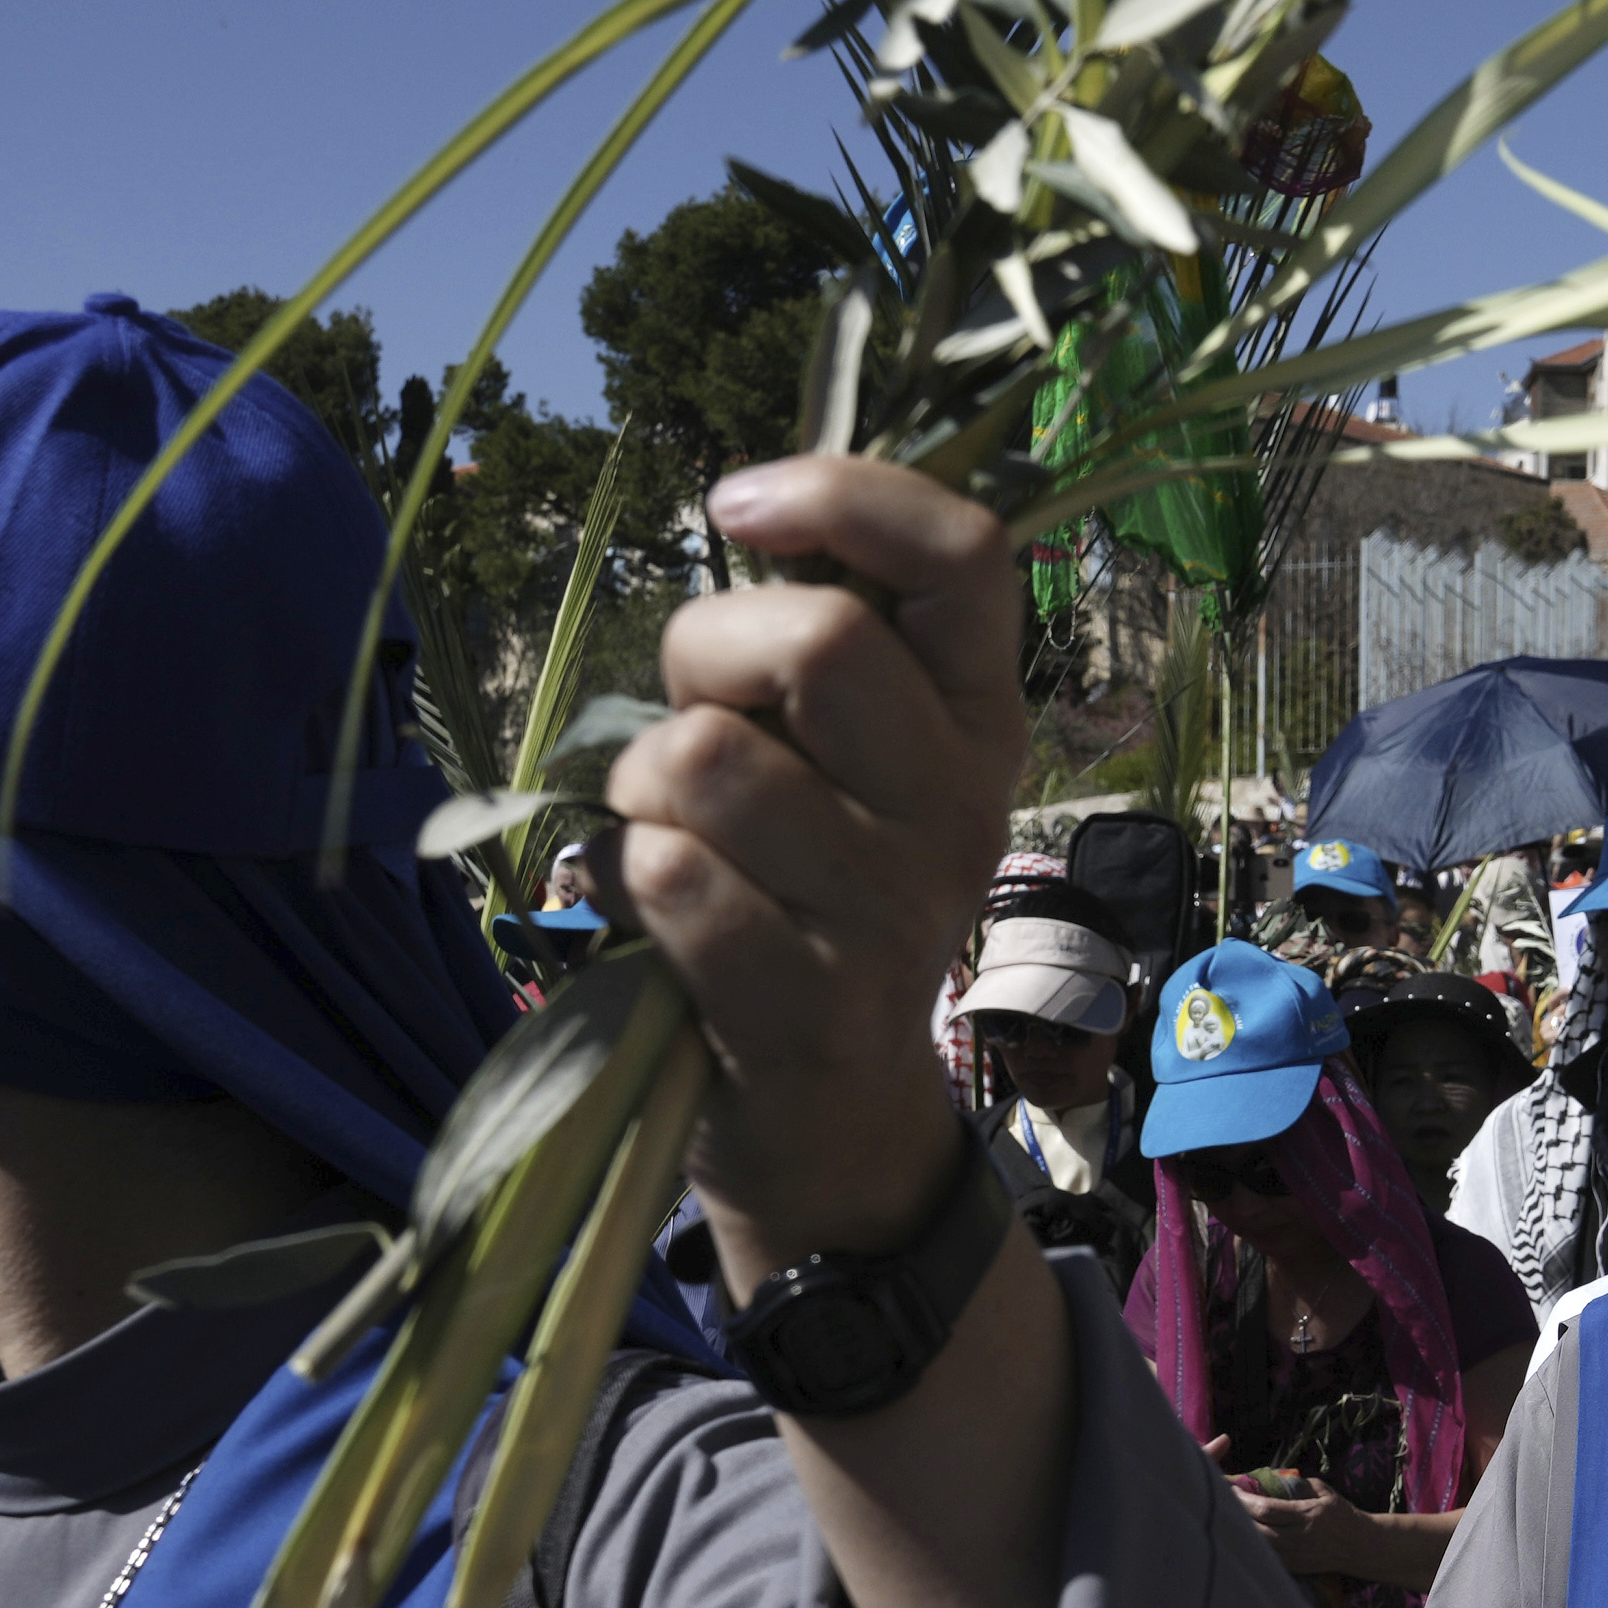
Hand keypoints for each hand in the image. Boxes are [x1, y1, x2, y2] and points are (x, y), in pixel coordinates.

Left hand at [607, 457, 1029, 1294]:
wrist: (829, 1112)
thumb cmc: (811, 890)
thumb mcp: (857, 762)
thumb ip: (822, 650)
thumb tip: (747, 513)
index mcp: (981, 720)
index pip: (967, 553)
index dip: (845, 495)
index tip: (738, 508)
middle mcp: (959, 806)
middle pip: (818, 640)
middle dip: (702, 652)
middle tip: (692, 715)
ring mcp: (892, 910)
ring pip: (706, 758)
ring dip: (644, 784)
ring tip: (676, 834)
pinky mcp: (807, 1001)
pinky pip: (663, 869)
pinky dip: (626, 876)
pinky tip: (666, 917)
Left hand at [1219, 1452, 1376, 1579]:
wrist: (1360, 1546)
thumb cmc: (1340, 1513)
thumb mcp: (1323, 1491)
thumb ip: (1297, 1485)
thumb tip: (1268, 1478)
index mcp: (1307, 1515)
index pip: (1267, 1509)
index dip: (1244, 1500)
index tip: (1230, 1489)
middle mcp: (1299, 1538)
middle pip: (1258, 1531)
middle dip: (1236, 1517)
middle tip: (1220, 1504)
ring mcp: (1296, 1557)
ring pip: (1259, 1549)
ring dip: (1241, 1535)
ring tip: (1225, 1521)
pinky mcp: (1294, 1569)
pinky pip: (1267, 1561)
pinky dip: (1252, 1550)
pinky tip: (1240, 1541)